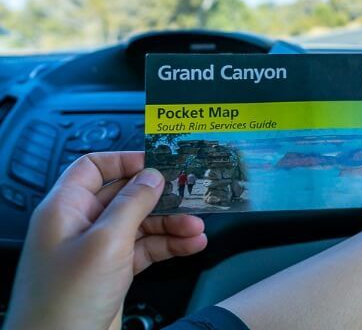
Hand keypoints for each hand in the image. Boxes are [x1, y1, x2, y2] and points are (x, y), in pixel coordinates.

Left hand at [5, 152, 207, 329]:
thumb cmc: (62, 303)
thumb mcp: (105, 242)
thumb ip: (132, 204)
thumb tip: (151, 176)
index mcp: (66, 208)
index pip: (94, 167)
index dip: (126, 161)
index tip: (157, 164)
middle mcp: (80, 225)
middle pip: (125, 196)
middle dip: (159, 197)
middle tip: (188, 195)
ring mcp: (97, 250)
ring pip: (141, 224)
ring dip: (171, 224)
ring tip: (196, 228)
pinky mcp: (112, 272)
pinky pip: (146, 248)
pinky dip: (169, 246)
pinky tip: (189, 245)